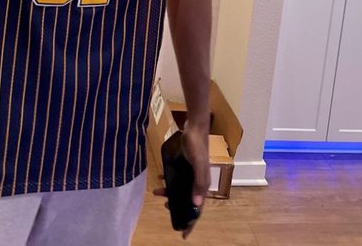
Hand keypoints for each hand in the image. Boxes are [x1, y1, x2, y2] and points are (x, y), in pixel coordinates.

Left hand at [153, 120, 209, 239]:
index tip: (183, 235)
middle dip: (178, 206)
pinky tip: (160, 177)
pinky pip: (177, 176)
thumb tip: (196, 203)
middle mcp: (198, 180)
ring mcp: (192, 172)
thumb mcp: (197, 164)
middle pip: (188, 199)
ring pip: (181, 188)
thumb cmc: (197, 145)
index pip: (198, 208)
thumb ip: (198, 183)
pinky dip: (169, 179)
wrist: (195, 126)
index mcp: (203, 184)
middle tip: (166, 207)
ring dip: (170, 192)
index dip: (192, 222)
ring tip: (158, 193)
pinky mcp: (186, 164)